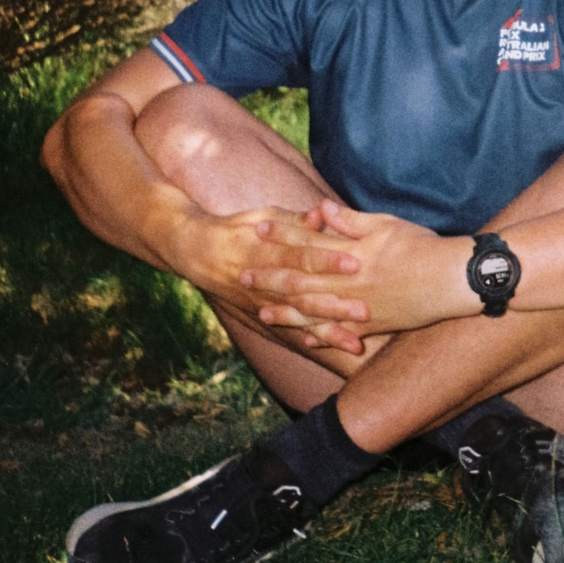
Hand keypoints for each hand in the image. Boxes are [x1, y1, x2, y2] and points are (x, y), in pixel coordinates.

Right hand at [161, 205, 370, 352]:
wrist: (198, 254)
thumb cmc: (238, 229)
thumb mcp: (264, 216)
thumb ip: (295, 220)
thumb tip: (322, 213)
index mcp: (267, 251)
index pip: (301, 256)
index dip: (327, 260)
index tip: (355, 262)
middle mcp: (265, 281)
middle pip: (304, 294)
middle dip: (334, 304)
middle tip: (365, 310)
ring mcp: (262, 302)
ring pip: (298, 320)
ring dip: (327, 331)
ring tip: (355, 342)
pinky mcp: (262, 315)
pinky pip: (288, 330)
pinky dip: (308, 339)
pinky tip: (330, 349)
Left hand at [238, 200, 470, 338]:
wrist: (451, 280)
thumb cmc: (422, 246)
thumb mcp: (386, 224)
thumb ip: (351, 220)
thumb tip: (320, 208)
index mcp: (350, 253)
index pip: (308, 241)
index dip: (282, 234)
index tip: (257, 229)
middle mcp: (348, 282)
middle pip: (301, 280)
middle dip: (271, 277)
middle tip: (244, 276)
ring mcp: (358, 306)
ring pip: (314, 311)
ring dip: (286, 311)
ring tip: (262, 312)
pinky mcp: (373, 324)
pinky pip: (340, 333)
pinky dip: (321, 336)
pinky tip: (304, 339)